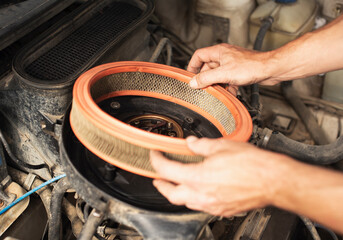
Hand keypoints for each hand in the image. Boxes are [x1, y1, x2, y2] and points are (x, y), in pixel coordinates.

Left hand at [150, 136, 292, 216]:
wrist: (273, 181)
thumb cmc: (253, 164)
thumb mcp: (222, 146)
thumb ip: (202, 145)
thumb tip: (191, 143)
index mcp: (198, 177)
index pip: (167, 169)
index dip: (156, 160)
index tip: (154, 155)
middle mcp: (202, 195)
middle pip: (170, 194)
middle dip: (160, 184)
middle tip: (157, 177)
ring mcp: (212, 205)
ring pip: (185, 202)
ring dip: (176, 193)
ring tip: (175, 184)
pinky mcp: (222, 210)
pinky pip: (200, 206)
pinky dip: (193, 198)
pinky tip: (198, 191)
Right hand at [187, 43, 278, 88]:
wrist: (270, 69)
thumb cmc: (252, 66)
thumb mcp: (224, 74)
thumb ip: (206, 78)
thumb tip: (193, 82)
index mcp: (219, 52)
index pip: (199, 56)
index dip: (192, 66)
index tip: (190, 77)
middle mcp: (225, 56)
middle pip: (208, 67)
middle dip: (206, 79)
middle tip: (204, 88)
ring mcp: (232, 63)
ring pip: (218, 75)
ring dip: (217, 84)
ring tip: (217, 92)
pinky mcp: (239, 71)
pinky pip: (228, 79)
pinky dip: (227, 87)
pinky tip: (230, 93)